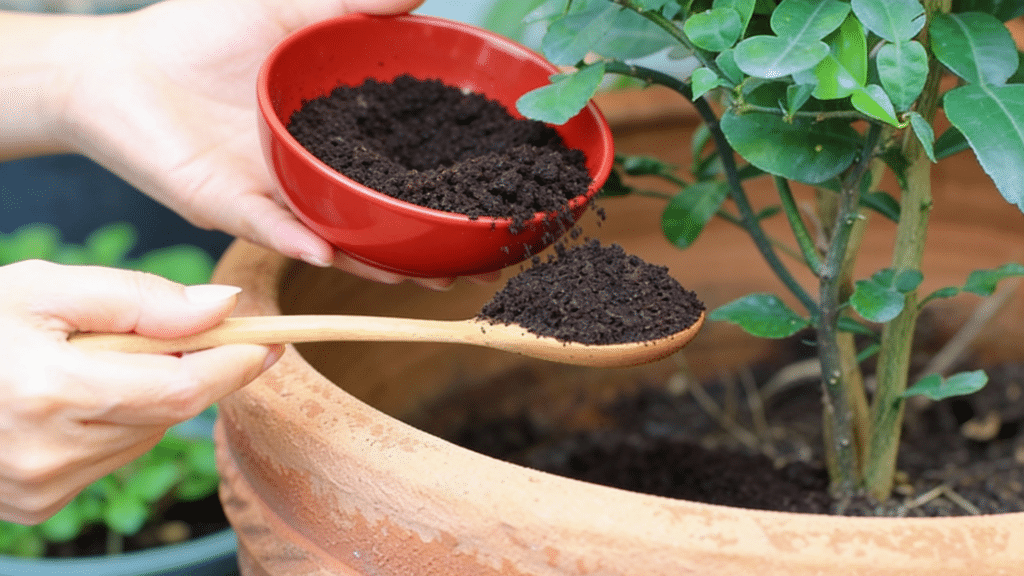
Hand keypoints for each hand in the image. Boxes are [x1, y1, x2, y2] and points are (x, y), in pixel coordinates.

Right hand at [0, 260, 279, 523]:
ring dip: (151, 397)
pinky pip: (112, 457)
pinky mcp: (37, 504)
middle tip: (192, 334)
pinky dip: (118, 423)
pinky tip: (78, 398)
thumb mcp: (47, 287)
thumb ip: (140, 299)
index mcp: (49, 392)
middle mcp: (47, 453)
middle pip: (169, 415)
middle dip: (193, 371)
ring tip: (101, 362)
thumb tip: (223, 307)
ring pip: (146, 436)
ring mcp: (40, 488)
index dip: (234, 366)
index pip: (181, 390)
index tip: (270, 342)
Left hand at [56, 0, 486, 289]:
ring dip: (377, 260)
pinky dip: (296, 240)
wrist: (114, 69)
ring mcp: (274, 198)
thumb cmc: (199, 35)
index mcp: (337, 138)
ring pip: (336, 238)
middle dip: (425, 248)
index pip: (402, 170)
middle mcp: (314, 177)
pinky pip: (267, 227)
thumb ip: (354, 3)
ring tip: (420, 275)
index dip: (446, 188)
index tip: (494, 203)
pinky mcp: (226, 205)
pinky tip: (326, 251)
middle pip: (381, 220)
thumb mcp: (289, 7)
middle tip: (473, 267)